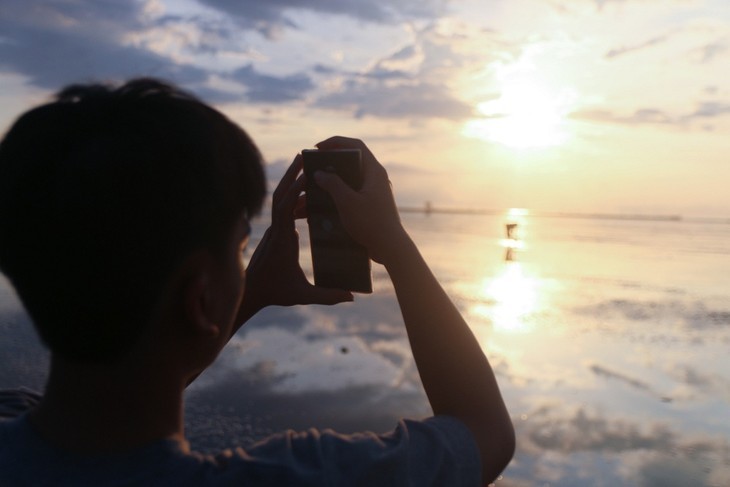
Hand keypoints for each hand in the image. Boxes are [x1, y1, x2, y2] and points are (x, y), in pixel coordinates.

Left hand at [237, 155, 352, 323]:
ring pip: (279, 199)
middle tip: (303, 156)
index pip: (285, 210)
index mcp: (282, 241)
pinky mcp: (275, 230)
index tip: (307, 175)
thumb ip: (327, 296)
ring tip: (304, 164)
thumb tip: (352, 297)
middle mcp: (275, 230)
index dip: (294, 191)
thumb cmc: (275, 292)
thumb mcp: (302, 295)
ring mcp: (273, 229)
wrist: (251, 292)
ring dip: (290, 181)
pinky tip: (305, 189)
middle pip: (279, 196)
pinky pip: (283, 208)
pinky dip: (292, 195)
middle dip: (290, 175)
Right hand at [312, 136, 409, 264]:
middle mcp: (375, 178)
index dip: (335, 142)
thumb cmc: (372, 223)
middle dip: (327, 167)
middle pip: (349, 163)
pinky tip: (318, 210)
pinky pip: (349, 197)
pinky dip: (334, 200)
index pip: (354, 145)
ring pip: (346, 182)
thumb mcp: (347, 202)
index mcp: (373, 171)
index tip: (317, 148)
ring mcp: (372, 193)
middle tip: (311, 171)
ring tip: (309, 194)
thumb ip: (332, 184)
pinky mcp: (369, 207)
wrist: (390, 249)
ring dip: (328, 186)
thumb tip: (319, 174)